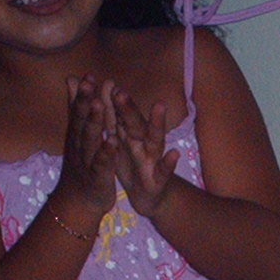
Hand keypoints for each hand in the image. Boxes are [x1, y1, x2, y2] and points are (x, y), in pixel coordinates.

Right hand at [48, 77, 124, 237]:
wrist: (77, 202)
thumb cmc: (81, 163)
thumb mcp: (78, 135)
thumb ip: (77, 108)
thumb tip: (71, 79)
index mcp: (77, 135)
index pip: (79, 112)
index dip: (83, 94)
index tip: (88, 75)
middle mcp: (79, 146)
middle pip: (82, 122)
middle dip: (86, 102)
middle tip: (90, 83)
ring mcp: (87, 162)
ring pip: (90, 140)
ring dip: (95, 122)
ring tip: (100, 104)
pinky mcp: (97, 178)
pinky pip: (102, 164)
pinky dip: (106, 153)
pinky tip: (113, 142)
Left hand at [112, 92, 184, 219]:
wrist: (148, 197)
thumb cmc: (132, 164)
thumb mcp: (121, 140)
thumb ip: (114, 116)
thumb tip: (105, 88)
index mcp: (129, 134)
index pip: (119, 115)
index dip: (112, 100)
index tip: (104, 83)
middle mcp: (143, 142)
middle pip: (135, 123)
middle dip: (128, 108)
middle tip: (119, 92)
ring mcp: (153, 159)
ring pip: (155, 139)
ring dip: (157, 124)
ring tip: (160, 106)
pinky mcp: (160, 178)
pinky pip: (165, 170)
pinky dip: (170, 162)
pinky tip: (174, 153)